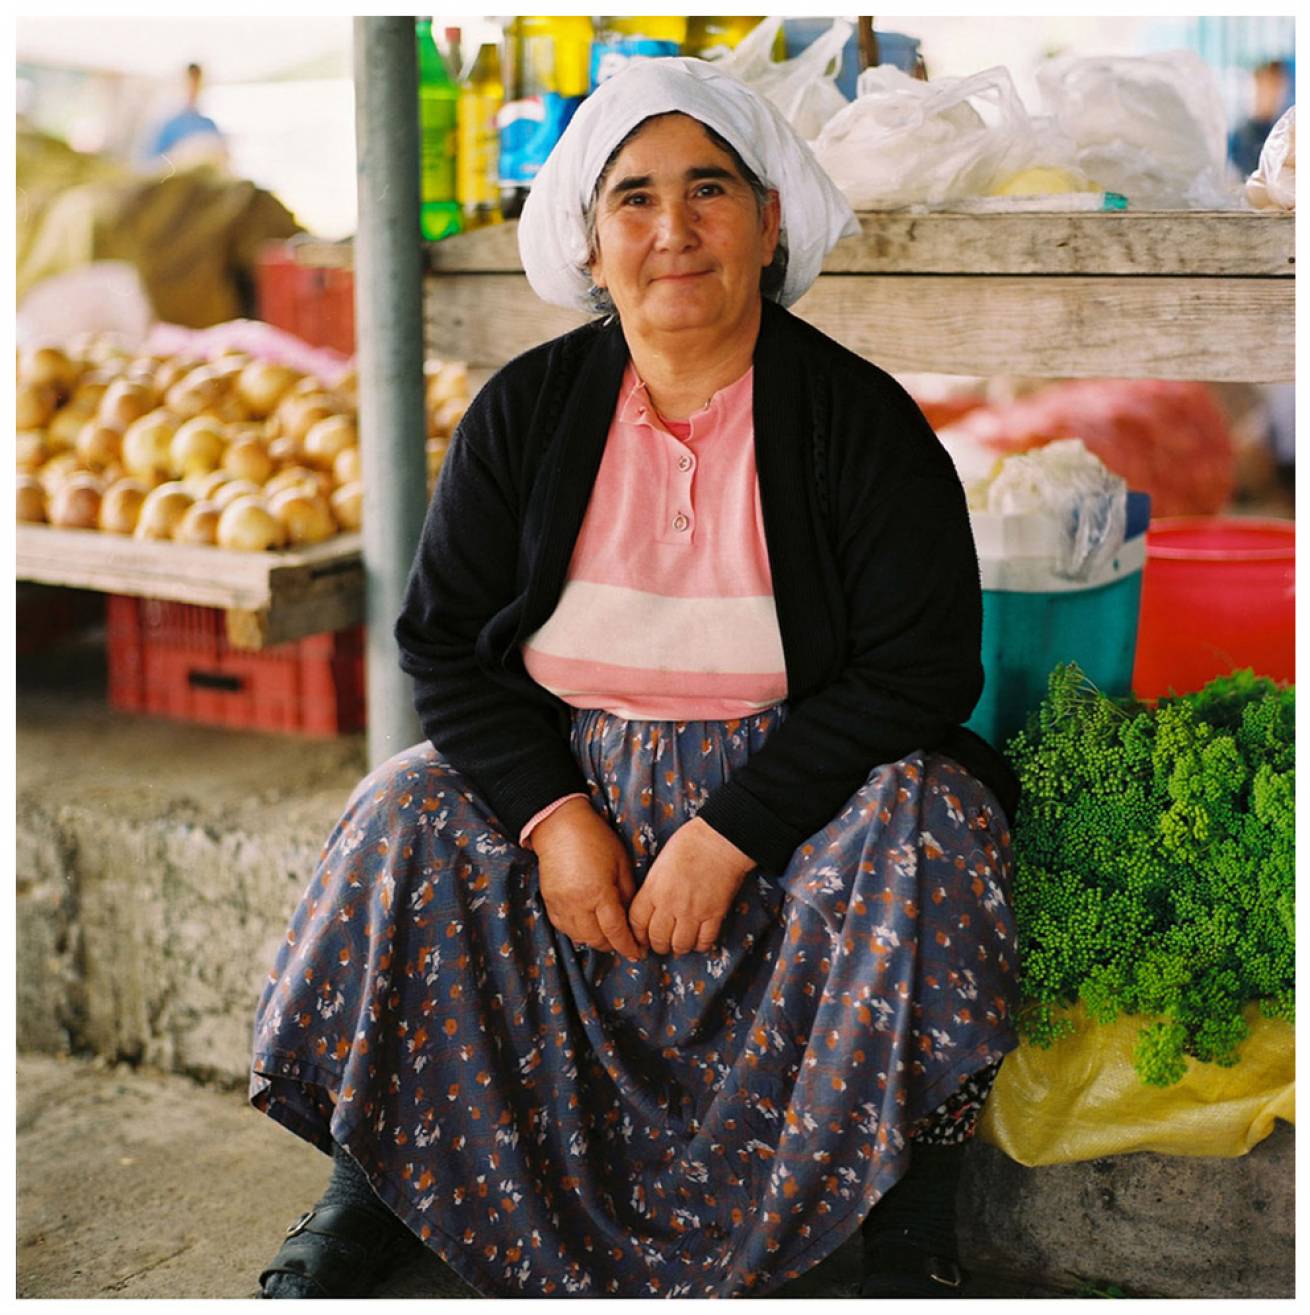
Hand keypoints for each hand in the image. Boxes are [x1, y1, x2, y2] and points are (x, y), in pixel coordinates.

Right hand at [530, 798, 644, 960]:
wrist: (560, 826)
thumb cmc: (596, 839)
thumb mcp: (621, 862)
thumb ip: (627, 892)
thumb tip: (631, 916)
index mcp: (599, 894)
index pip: (616, 932)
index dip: (629, 946)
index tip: (638, 953)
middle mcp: (578, 904)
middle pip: (597, 940)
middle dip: (613, 946)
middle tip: (625, 942)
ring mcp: (561, 905)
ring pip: (580, 938)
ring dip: (596, 940)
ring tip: (608, 935)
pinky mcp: (549, 902)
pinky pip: (564, 928)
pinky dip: (578, 932)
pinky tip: (588, 926)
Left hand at [628, 818, 755, 955]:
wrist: (720, 839)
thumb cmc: (689, 843)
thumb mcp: (660, 863)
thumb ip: (653, 887)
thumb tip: (651, 906)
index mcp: (653, 889)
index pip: (636, 923)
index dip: (637, 935)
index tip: (641, 937)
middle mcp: (670, 904)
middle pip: (657, 939)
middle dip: (658, 945)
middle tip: (661, 944)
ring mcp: (693, 911)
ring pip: (680, 945)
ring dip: (679, 948)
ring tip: (680, 944)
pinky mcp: (714, 914)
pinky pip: (705, 942)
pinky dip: (700, 945)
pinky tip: (699, 940)